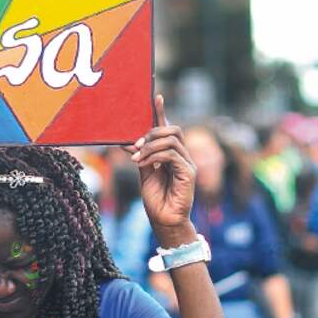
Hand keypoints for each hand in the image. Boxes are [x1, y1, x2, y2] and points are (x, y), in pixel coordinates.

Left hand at [127, 95, 196, 246]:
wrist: (164, 221)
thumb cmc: (156, 199)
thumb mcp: (145, 173)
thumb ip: (142, 156)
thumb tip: (129, 141)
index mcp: (172, 154)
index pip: (169, 128)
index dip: (163, 112)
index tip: (156, 97)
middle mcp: (182, 156)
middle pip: (173, 130)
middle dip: (153, 132)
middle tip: (136, 145)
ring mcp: (188, 164)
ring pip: (172, 140)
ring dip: (150, 146)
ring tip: (137, 158)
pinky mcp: (189, 172)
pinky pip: (171, 155)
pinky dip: (154, 156)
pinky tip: (143, 164)